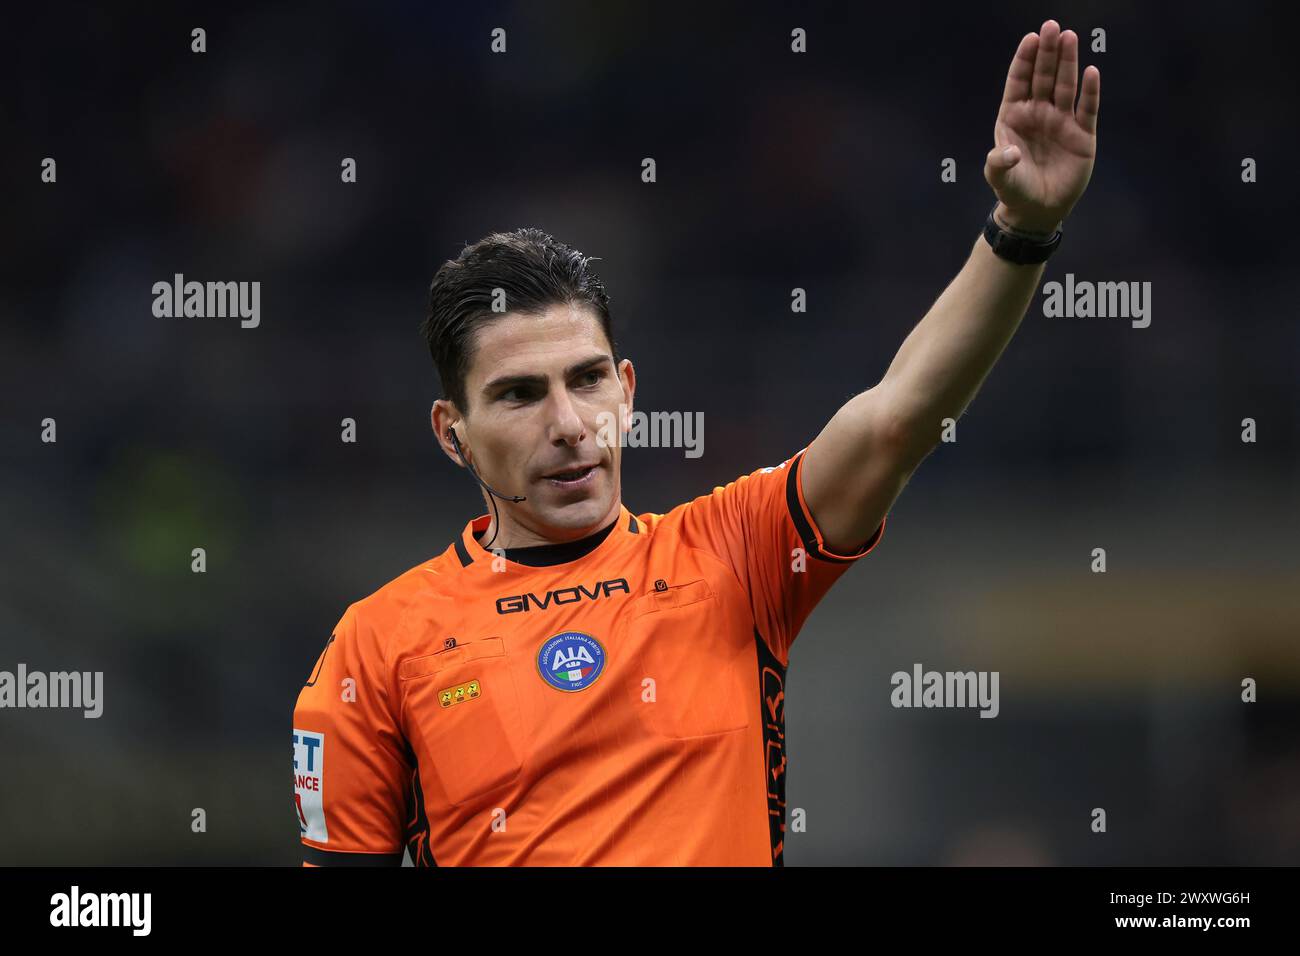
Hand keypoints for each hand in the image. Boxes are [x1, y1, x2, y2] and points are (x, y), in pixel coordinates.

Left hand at [984, 20, 1099, 234]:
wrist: (1037, 210)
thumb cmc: (1014, 189)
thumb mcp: (1000, 176)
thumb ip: (999, 162)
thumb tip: (1009, 152)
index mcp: (1014, 116)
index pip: (1019, 81)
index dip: (1024, 60)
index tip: (1030, 38)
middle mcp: (1039, 113)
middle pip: (1044, 76)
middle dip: (1047, 52)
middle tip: (1051, 27)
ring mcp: (1061, 121)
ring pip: (1066, 86)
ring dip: (1068, 63)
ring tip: (1069, 38)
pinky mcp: (1082, 135)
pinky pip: (1087, 109)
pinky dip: (1089, 91)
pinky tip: (1091, 71)